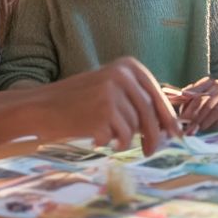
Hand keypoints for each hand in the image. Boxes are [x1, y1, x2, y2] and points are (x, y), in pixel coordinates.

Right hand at [42, 57, 181, 153]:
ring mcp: (114, 92)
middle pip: (150, 113)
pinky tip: (97, 138)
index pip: (157, 95)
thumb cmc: (76, 103)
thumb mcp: (109, 90)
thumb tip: (167, 127)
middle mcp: (123, 75)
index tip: (176, 134)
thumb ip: (135, 102)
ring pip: (135, 126)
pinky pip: (122, 137)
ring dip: (125, 138)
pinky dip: (112, 143)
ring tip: (107, 136)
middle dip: (155, 136)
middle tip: (153, 151)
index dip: (167, 117)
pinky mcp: (104, 112)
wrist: (41, 107)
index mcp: (128, 66)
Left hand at [177, 77, 217, 134]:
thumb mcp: (194, 93)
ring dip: (207, 122)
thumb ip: (188, 95)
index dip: (191, 109)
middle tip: (191, 127)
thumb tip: (184, 94)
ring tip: (199, 128)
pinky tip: (210, 126)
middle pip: (209, 105)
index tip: (184, 119)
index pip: (199, 97)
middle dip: (198, 118)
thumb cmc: (203, 95)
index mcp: (208, 82)